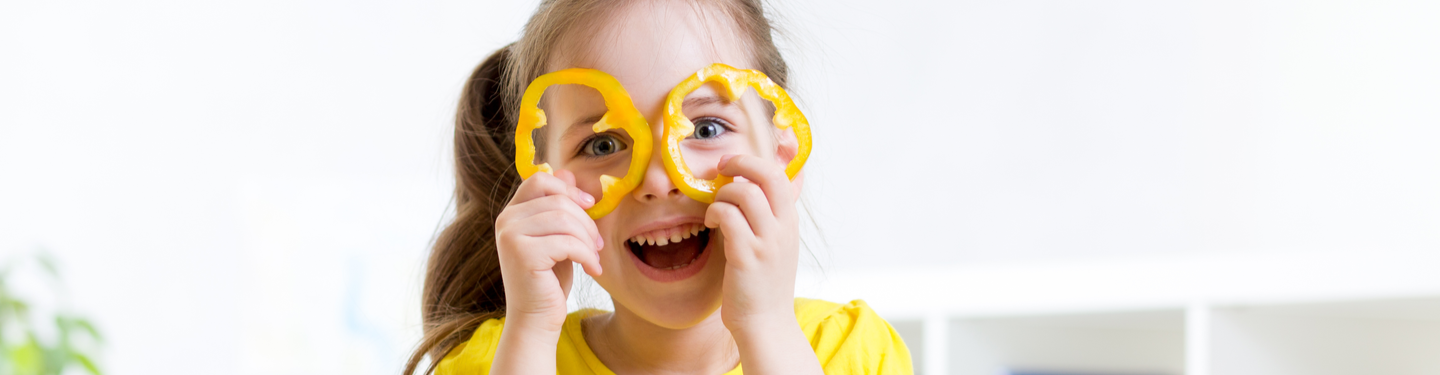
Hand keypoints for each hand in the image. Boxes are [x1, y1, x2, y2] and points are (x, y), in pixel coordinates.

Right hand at [494, 170, 604, 333]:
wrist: (536, 317)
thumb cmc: (549, 278)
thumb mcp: (557, 237)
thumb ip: (559, 207)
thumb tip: (568, 172)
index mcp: (512, 212)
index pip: (541, 180)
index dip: (569, 189)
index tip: (589, 206)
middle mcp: (506, 220)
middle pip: (559, 201)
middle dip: (586, 222)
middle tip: (598, 244)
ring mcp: (511, 236)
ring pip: (565, 220)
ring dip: (588, 239)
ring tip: (594, 256)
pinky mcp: (523, 254)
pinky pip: (568, 242)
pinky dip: (587, 255)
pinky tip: (592, 269)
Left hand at [705, 154, 801, 334]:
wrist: (765, 324)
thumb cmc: (763, 285)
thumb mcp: (775, 245)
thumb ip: (767, 219)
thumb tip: (745, 189)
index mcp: (790, 222)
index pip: (779, 174)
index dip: (753, 162)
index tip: (733, 164)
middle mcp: (783, 228)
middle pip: (767, 174)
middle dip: (739, 163)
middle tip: (720, 169)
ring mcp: (767, 241)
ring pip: (744, 192)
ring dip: (722, 194)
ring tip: (714, 210)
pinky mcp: (746, 255)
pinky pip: (728, 216)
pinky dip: (714, 213)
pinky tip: (711, 224)